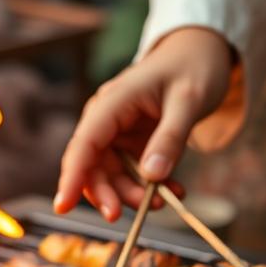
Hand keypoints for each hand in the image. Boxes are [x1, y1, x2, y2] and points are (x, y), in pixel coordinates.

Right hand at [54, 26, 233, 220]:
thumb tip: (152, 176)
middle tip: (131, 215)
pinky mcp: (133, 141)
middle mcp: (107, 118)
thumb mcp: (189, 101)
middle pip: (94, 166)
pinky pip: (132, 172)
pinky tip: (175, 189)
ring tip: (167, 200)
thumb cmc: (194, 67)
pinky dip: (151, 185)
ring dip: (134, 193)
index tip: (62, 207)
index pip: (84, 144)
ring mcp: (119, 131)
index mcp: (112, 102)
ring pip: (112, 174)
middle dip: (110, 193)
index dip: (72, 177)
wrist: (203, 51)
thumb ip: (170, 138)